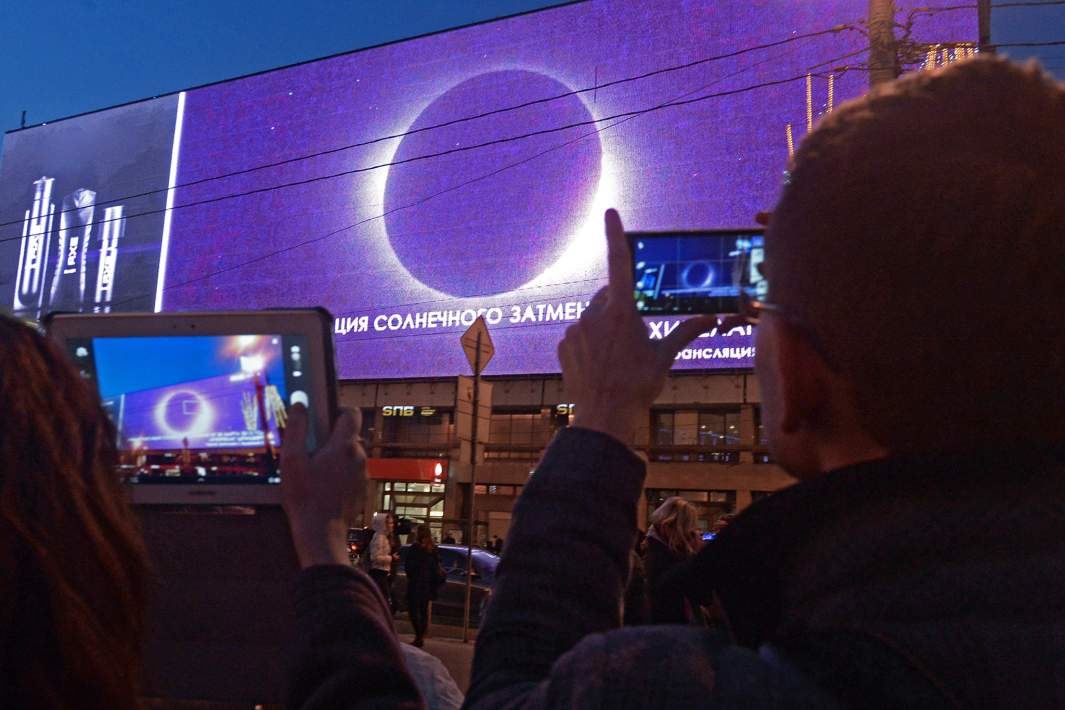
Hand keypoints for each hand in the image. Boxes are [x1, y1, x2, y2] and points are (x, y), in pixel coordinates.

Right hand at [282, 405, 366, 568]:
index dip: (339, 410)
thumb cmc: (304, 495)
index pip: (352, 413)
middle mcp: (359, 456)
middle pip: (350, 435)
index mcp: (344, 445)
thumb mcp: (291, 459)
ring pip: (352, 454)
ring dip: (337, 456)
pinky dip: (341, 473)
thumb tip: (299, 403)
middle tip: (312, 448)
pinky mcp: (362, 489)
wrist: (321, 532)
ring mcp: (363, 474)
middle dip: (333, 437)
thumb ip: (296, 428)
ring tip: (315, 470)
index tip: (324, 417)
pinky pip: (353, 472)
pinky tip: (324, 485)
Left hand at [559, 209, 716, 442]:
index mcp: (622, 311)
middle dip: (620, 307)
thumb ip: (686, 332)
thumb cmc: (638, 385)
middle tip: (633, 337)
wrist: (604, 415)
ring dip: (604, 327)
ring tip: (617, 358)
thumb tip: (712, 320)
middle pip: (609, 297)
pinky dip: (589, 343)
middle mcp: (595, 314)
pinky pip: (579, 335)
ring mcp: (576, 329)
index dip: (615, 235)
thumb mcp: (664, 356)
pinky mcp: (564, 345)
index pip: (620, 263)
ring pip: (593, 317)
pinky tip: (600, 365)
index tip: (610, 213)